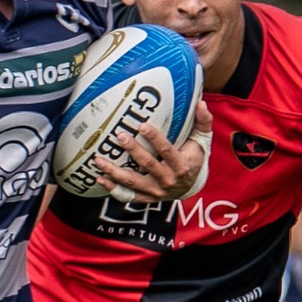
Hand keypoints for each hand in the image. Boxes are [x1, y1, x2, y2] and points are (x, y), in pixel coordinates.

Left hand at [93, 100, 212, 202]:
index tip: (141, 125)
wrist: (191, 186)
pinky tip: (99, 179)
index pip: (167, 150)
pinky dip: (112, 188)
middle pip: (147, 164)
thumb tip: (201, 103)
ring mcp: (156, 191)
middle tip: (119, 136)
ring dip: (114, 171)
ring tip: (98, 160)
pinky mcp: (146, 198)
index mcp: (182, 166)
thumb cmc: (193, 158)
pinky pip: (127, 195)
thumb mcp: (202, 141)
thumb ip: (203, 122)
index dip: (154, 138)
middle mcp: (168, 180)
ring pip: (132, 182)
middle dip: (133, 150)